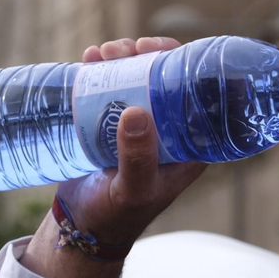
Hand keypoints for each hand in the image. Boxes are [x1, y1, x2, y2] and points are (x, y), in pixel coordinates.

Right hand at [21, 37, 206, 277]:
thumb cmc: (116, 216)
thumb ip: (137, 158)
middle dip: (148, 55)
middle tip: (126, 49)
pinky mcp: (112, 124)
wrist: (81, 228)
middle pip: (165, 78)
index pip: (197, 94)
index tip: (158, 50)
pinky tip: (89, 60)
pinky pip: (112, 88)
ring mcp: (140, 125)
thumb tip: (137, 112)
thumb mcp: (132, 190)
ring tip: (101, 54)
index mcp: (188, 144)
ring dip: (122, 58)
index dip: (184, 64)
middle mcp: (168, 130)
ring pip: (137, 79)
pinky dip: (102, 70)